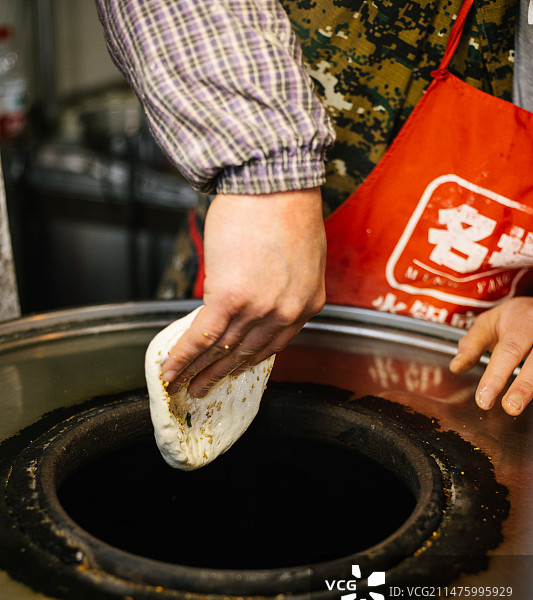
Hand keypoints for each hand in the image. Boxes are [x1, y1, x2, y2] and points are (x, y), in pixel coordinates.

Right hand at [160, 188, 325, 396]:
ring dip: (196, 372)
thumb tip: (257, 297)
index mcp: (306, 304)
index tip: (229, 370)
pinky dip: (183, 357)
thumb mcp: (300, 255)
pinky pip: (202, 336)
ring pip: (221, 350)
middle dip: (219, 375)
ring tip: (180, 386)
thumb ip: (284, 285)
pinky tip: (170, 370)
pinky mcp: (230, 297)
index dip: (245, 361)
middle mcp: (285, 313)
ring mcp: (259, 308)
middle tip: (202, 389)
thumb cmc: (286, 205)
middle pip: (245, 353)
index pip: (273, 344)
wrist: (273, 178)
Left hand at [449, 297, 532, 415]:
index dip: (496, 376)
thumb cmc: (513, 319)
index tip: (484, 399)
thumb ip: (472, 344)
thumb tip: (457, 366)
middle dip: (524, 386)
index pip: (509, 351)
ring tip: (519, 407)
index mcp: (523, 323)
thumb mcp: (489, 323)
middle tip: (510, 407)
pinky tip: (530, 398)